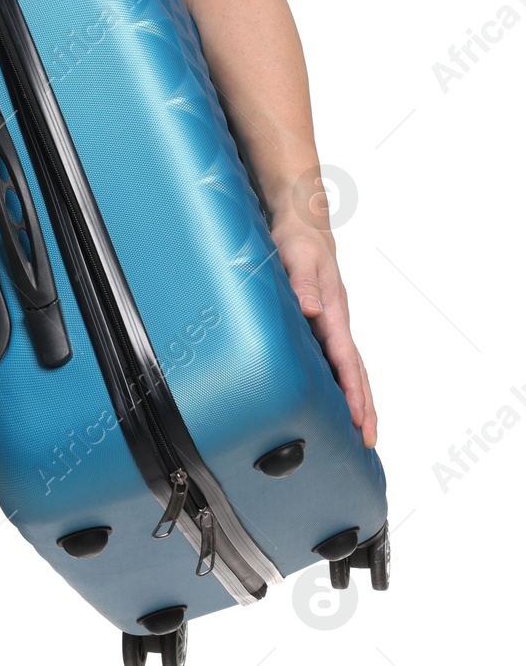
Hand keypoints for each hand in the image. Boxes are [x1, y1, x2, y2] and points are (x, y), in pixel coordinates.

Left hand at [272, 218, 377, 446]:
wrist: (303, 226)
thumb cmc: (298, 241)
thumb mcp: (297, 256)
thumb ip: (302, 281)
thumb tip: (311, 309)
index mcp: (332, 311)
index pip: (345, 358)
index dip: (351, 389)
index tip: (357, 417)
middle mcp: (336, 321)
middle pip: (356, 370)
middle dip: (364, 405)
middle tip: (368, 439)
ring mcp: (332, 324)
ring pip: (351, 368)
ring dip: (358, 398)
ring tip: (363, 429)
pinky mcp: (323, 323)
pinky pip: (338, 359)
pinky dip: (345, 382)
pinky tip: (341, 399)